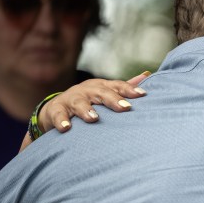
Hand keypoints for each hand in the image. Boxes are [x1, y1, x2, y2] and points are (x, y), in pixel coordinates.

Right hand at [18, 71, 150, 152]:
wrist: (56, 109)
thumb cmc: (89, 101)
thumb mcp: (105, 92)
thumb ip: (124, 87)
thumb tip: (147, 74)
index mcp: (101, 86)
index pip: (117, 86)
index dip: (129, 89)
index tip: (142, 95)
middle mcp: (87, 90)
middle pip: (101, 92)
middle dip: (113, 99)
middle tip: (125, 108)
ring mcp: (71, 99)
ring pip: (79, 102)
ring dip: (86, 110)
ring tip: (94, 118)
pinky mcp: (56, 109)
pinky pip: (58, 115)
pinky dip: (62, 121)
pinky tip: (66, 128)